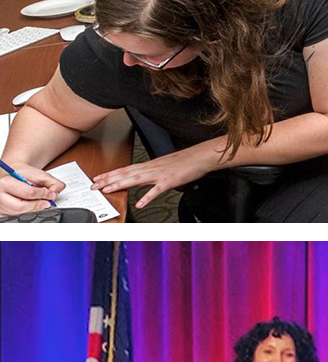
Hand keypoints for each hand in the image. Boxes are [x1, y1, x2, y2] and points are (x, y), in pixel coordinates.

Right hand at [0, 161, 63, 214]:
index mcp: (5, 183)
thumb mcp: (38, 174)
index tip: (51, 194)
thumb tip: (55, 193)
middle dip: (37, 205)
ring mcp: (0, 204)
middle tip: (47, 203)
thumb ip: (51, 182)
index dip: (43, 195)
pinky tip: (31, 205)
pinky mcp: (2, 211)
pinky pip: (16, 215)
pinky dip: (27, 211)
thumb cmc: (22, 174)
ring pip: (18, 213)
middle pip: (20, 207)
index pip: (27, 193)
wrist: (11, 174)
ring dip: (32, 209)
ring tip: (40, 203)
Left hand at [90, 147, 214, 209]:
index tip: (98, 178)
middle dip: (108, 179)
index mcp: (149, 165)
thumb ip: (150, 175)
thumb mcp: (164, 167)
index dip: (110, 174)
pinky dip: (147, 197)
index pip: (125, 169)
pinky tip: (140, 204)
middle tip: (94, 185)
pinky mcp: (170, 181)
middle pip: (126, 174)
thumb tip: (140, 182)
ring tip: (108, 190)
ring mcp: (159, 174)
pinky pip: (156, 190)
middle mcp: (151, 168)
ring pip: (136, 179)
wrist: (200, 157)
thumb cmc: (185, 162)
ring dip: (120, 184)